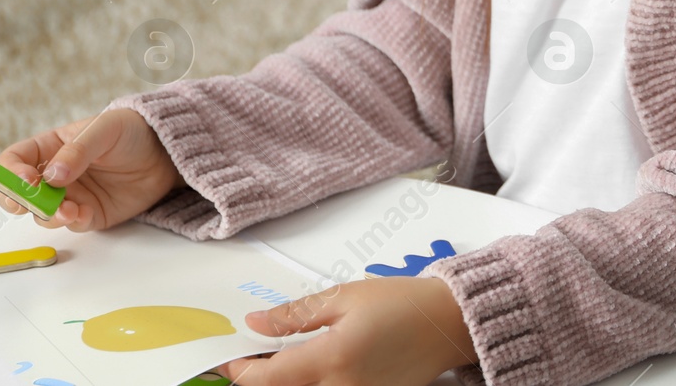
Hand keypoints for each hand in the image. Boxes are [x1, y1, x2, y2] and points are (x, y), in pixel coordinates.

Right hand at [0, 108, 184, 230]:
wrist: (166, 152)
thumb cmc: (131, 131)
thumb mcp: (105, 130)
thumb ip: (78, 150)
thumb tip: (51, 175)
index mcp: (49, 147)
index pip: (14, 160)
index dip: (9, 172)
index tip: (24, 180)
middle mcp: (54, 175)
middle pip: (18, 193)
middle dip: (17, 201)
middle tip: (29, 202)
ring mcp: (71, 196)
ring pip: (42, 213)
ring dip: (47, 214)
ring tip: (66, 209)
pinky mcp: (90, 213)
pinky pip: (72, 223)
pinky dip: (72, 221)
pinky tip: (82, 213)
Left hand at [214, 277, 477, 384]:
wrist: (448, 324)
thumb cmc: (402, 303)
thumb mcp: (346, 297)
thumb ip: (297, 314)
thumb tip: (255, 323)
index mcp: (332, 359)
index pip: (265, 379)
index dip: (239, 370)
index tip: (227, 358)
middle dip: (259, 379)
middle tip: (254, 357)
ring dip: (285, 383)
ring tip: (283, 362)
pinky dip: (310, 385)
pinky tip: (311, 370)